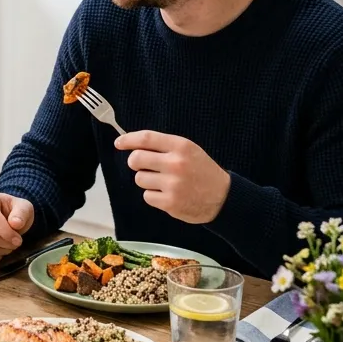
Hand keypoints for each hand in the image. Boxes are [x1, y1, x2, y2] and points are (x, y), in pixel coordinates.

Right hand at [0, 192, 34, 264]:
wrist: (5, 216)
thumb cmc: (13, 210)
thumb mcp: (23, 207)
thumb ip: (21, 213)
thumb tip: (15, 223)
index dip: (6, 232)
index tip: (18, 239)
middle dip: (6, 243)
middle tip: (16, 243)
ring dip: (1, 251)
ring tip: (8, 246)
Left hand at [115, 130, 229, 223]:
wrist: (223, 198)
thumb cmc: (202, 171)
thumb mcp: (188, 151)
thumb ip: (164, 146)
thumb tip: (133, 145)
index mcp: (180, 146)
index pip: (146, 138)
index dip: (128, 140)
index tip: (118, 143)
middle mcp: (175, 164)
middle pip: (136, 159)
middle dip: (135, 162)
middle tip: (143, 166)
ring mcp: (172, 184)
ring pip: (139, 179)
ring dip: (147, 181)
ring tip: (164, 182)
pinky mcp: (170, 203)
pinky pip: (147, 196)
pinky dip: (153, 196)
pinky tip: (168, 194)